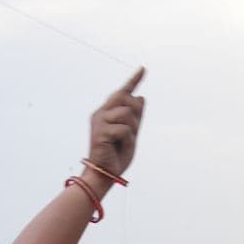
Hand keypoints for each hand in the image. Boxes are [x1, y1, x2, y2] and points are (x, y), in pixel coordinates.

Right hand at [85, 69, 144, 184]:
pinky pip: (124, 130)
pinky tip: (118, 148)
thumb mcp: (131, 134)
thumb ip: (135, 117)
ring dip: (132, 130)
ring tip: (124, 142)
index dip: (133, 80)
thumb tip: (141, 97)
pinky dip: (127, 141)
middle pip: (126, 98)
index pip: (122, 93)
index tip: (143, 69)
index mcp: (107, 113)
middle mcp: (101, 113)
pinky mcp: (100, 132)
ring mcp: (99, 121)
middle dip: (135, 112)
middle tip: (131, 132)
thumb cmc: (115, 157)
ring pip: (127, 113)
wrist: (103, 174)